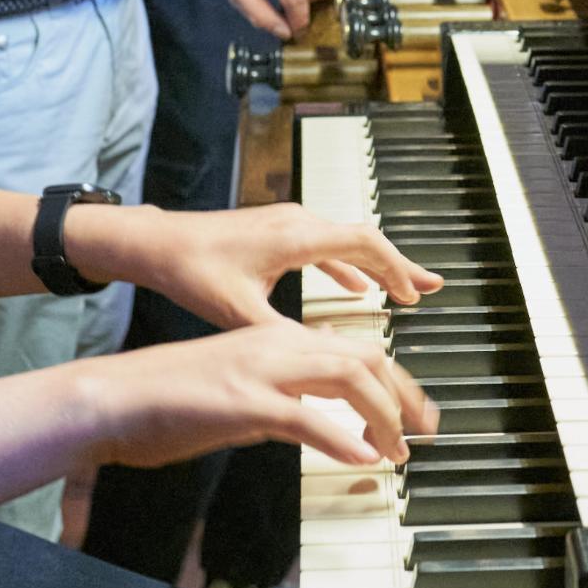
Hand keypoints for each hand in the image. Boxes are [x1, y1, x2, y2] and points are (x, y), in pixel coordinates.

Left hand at [71, 201, 443, 331]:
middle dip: (399, 267)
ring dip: (377, 266)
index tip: (418, 294)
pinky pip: (326, 246)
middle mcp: (298, 222)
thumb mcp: (238, 311)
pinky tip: (356, 288)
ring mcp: (288, 224)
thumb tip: (319, 364)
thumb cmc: (190, 269)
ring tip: (404, 290)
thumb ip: (282, 335)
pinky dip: (348, 266)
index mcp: (296, 237)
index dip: (396, 269)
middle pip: (365, 240)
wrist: (155, 241)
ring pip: (347, 242)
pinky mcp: (277, 232)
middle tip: (431, 290)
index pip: (364, 245)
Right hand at [98, 324, 438, 469]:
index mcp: (275, 339)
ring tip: (399, 449)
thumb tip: (315, 417)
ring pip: (347, 377)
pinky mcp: (243, 402)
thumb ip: (279, 399)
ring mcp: (261, 370)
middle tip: (425, 430)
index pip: (354, 349)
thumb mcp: (236, 393)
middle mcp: (276, 344)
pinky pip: (307, 418)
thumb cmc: (165, 399)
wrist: (112, 398)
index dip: (393, 381)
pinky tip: (363, 458)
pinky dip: (342, 439)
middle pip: (364, 356)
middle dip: (404, 394)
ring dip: (383, 415)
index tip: (413, 413)